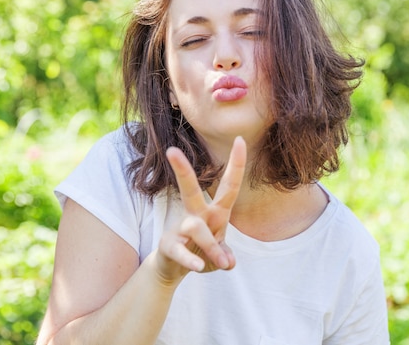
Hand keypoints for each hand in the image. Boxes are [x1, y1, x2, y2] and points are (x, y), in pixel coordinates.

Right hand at [155, 136, 246, 281]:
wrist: (173, 269)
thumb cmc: (201, 252)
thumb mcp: (219, 253)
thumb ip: (224, 253)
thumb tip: (230, 261)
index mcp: (215, 212)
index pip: (229, 186)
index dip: (236, 164)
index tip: (240, 139)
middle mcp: (197, 215)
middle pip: (191, 190)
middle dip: (183, 171)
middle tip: (171, 150)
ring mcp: (181, 229)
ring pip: (196, 228)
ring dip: (212, 247)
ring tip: (222, 264)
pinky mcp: (169, 245)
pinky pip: (180, 251)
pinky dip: (191, 259)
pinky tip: (199, 267)